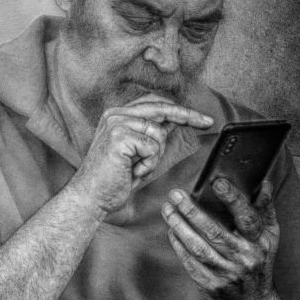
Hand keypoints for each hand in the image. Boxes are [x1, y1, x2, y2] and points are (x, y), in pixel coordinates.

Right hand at [68, 94, 212, 214]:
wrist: (91, 196)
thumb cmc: (113, 178)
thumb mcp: (137, 152)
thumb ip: (152, 134)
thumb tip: (176, 121)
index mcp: (117, 115)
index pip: (154, 103)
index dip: (180, 109)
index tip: (202, 118)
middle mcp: (114, 114)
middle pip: (161, 108)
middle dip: (188, 115)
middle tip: (208, 122)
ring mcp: (116, 124)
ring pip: (159, 132)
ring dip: (155, 156)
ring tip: (137, 168)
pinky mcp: (119, 136)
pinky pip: (152, 147)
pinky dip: (148, 164)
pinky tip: (132, 171)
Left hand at [161, 178, 278, 299]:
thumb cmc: (259, 260)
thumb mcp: (269, 236)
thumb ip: (265, 209)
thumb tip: (263, 183)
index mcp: (261, 242)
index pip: (248, 218)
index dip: (234, 200)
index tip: (217, 182)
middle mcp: (245, 258)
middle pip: (214, 232)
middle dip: (192, 211)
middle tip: (175, 194)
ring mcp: (227, 273)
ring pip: (198, 247)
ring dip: (179, 226)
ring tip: (167, 209)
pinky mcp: (211, 285)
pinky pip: (190, 262)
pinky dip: (178, 245)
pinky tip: (170, 231)